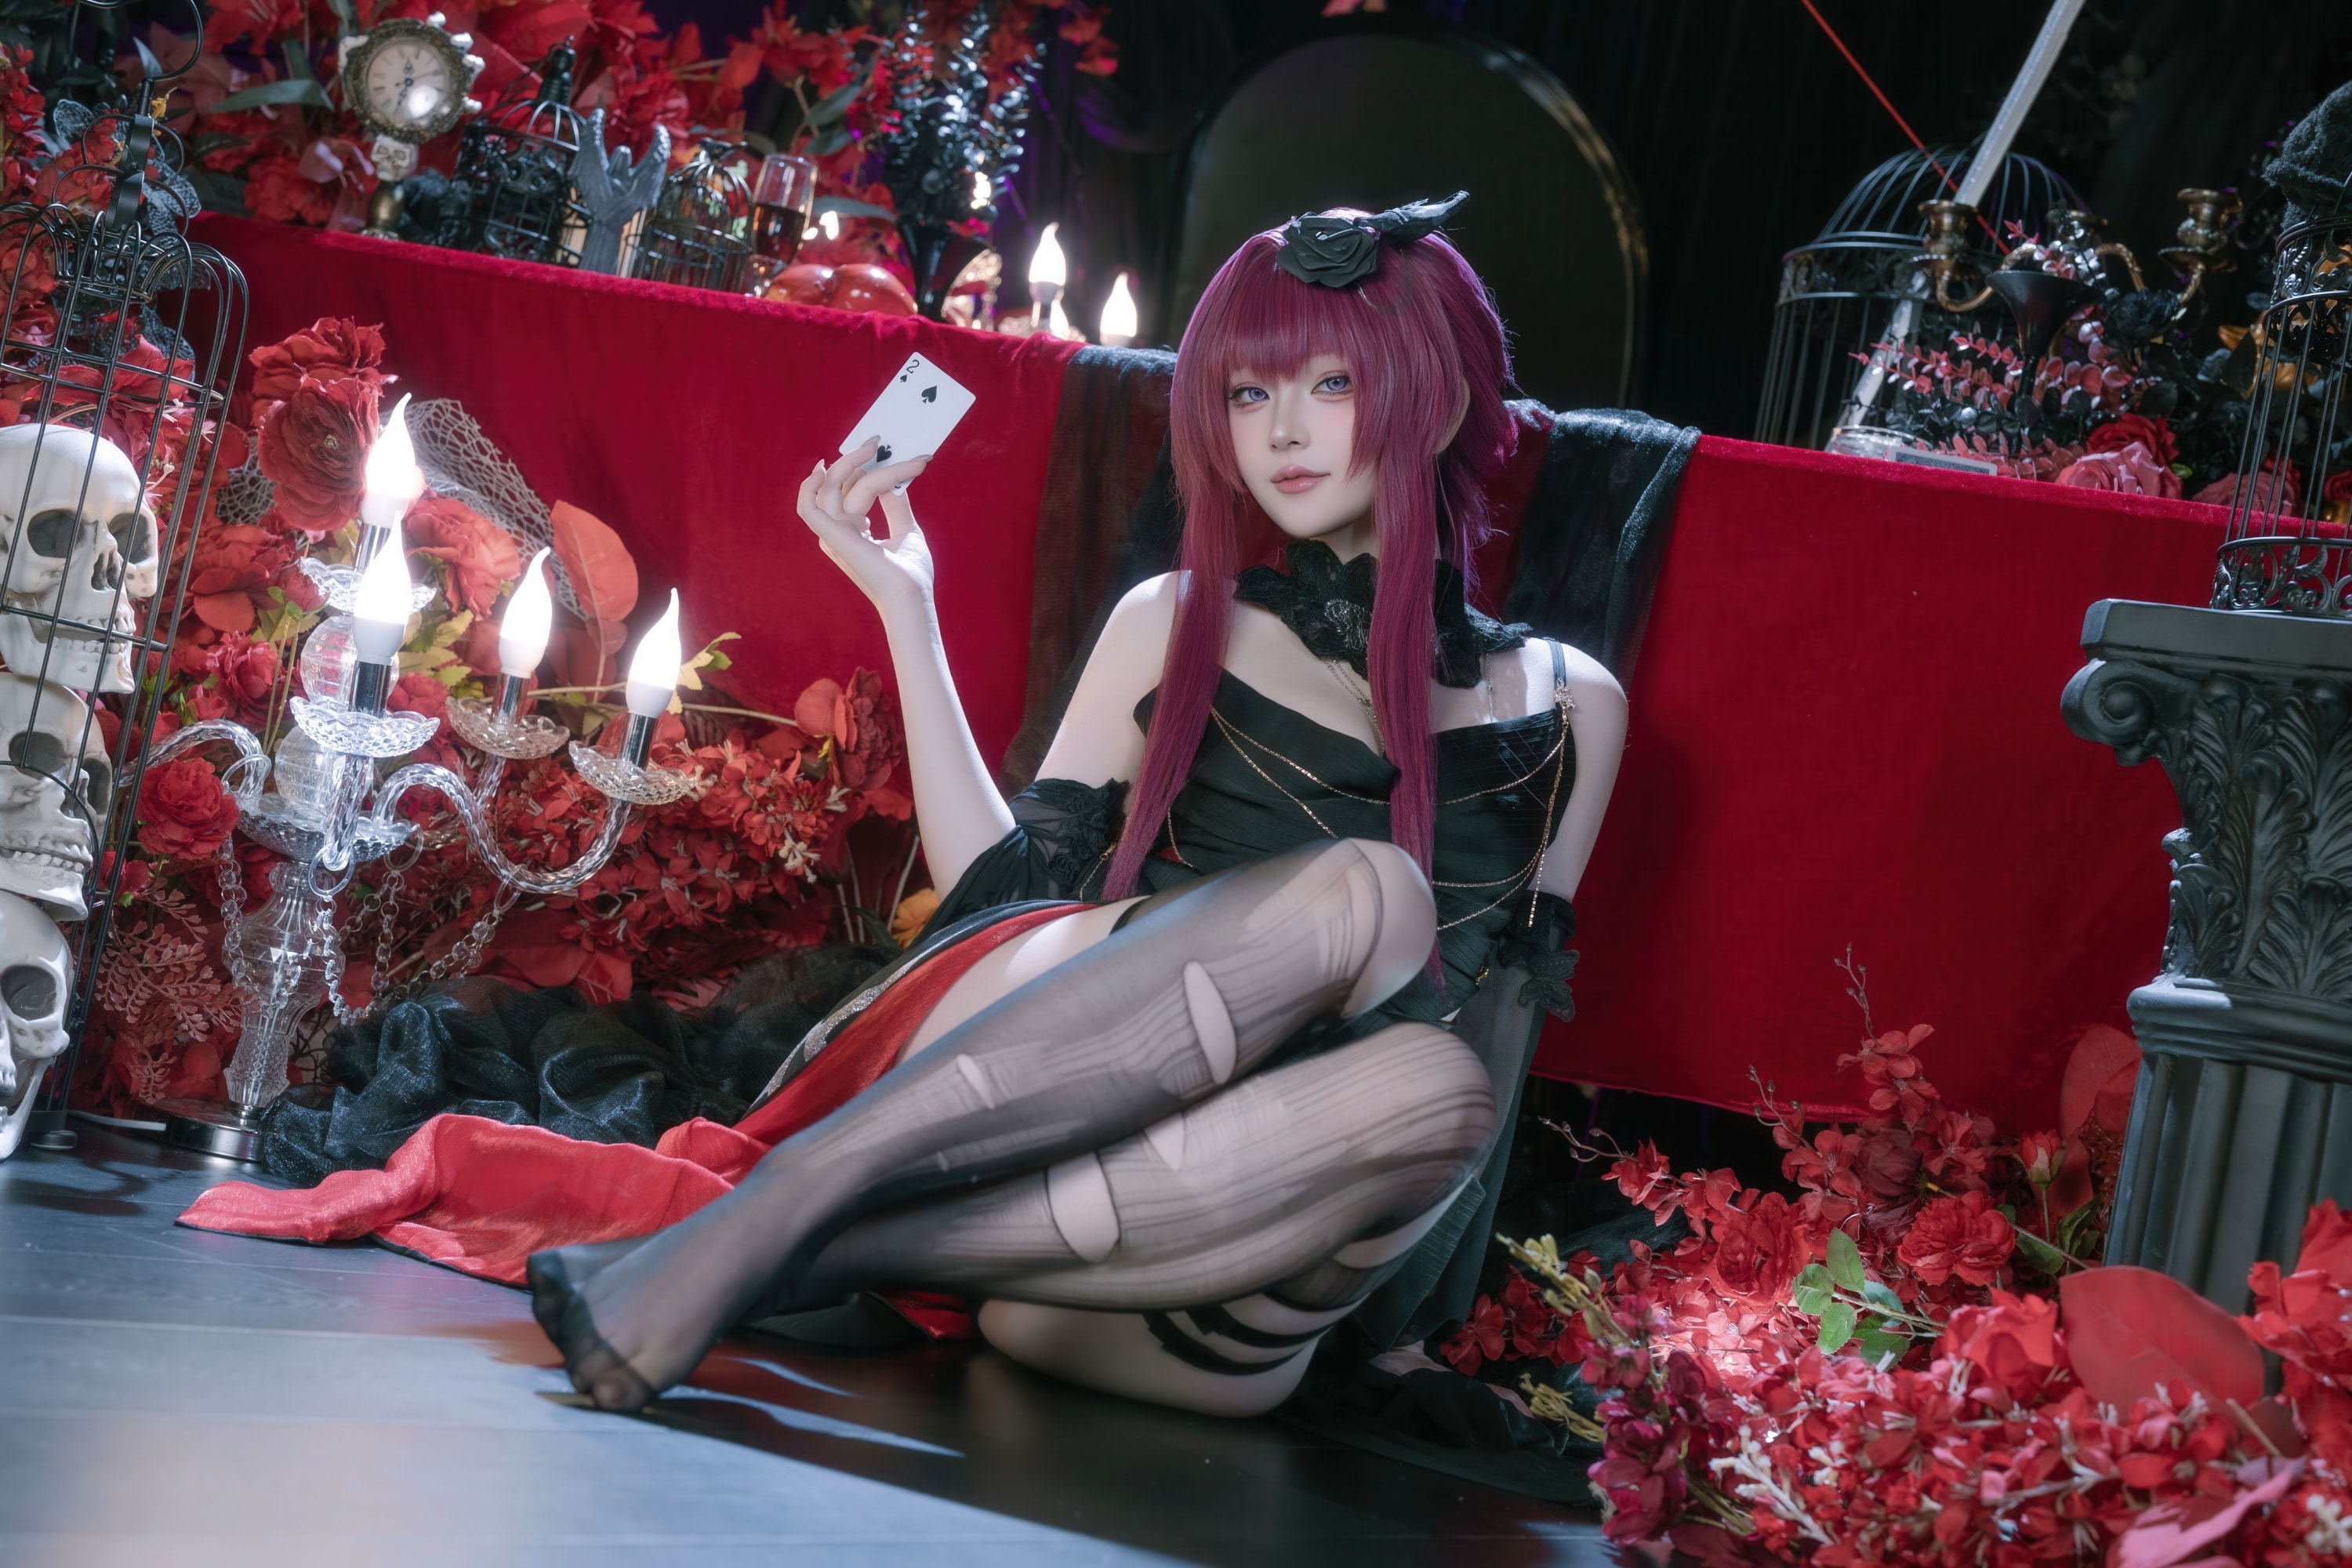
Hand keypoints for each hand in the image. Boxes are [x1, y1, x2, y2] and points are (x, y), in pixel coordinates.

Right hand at [797, 438, 935, 615]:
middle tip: (878, 440)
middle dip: (857, 459)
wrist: (911, 596)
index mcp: (852, 535)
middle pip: (840, 485)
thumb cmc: (911, 574)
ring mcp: (833, 535)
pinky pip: (808, 508)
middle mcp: (838, 534)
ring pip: (834, 487)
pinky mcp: (832, 536)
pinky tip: (823, 469)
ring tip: (875, 445)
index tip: (896, 454)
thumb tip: (895, 480)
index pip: (854, 492)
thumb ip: (897, 506)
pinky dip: (808, 487)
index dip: (871, 470)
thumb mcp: (906, 531)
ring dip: (851, 462)